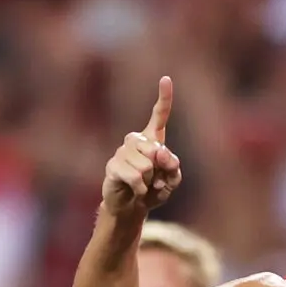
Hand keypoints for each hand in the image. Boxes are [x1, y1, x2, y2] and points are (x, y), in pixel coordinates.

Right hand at [99, 77, 181, 218]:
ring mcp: (122, 152)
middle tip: (153, 180)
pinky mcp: (112, 166)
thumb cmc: (152, 191)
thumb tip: (159, 153)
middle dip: (161, 171)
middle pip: (157, 151)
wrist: (130, 208)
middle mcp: (135, 141)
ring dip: (150, 182)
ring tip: (143, 185)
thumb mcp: (171, 181)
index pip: (159, 115)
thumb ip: (173, 167)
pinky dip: (141, 190)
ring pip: (147, 166)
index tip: (166, 78)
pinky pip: (136, 178)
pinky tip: (135, 191)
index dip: (164, 97)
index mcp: (152, 139)